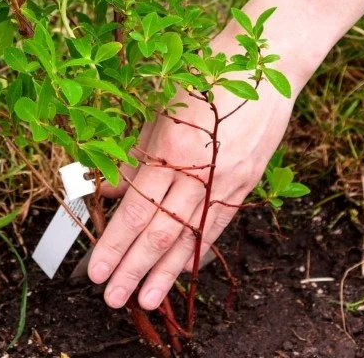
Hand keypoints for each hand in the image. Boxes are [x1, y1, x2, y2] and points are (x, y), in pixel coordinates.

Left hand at [87, 30, 306, 310]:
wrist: (266, 63)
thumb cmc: (205, 74)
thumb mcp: (161, 108)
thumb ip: (134, 155)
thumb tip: (107, 191)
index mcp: (175, 149)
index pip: (138, 209)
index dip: (116, 243)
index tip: (97, 269)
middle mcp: (202, 171)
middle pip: (163, 231)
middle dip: (134, 268)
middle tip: (114, 298)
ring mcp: (229, 180)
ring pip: (193, 237)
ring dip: (167, 272)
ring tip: (147, 300)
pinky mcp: (247, 182)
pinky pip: (219, 224)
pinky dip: (199, 249)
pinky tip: (184, 270)